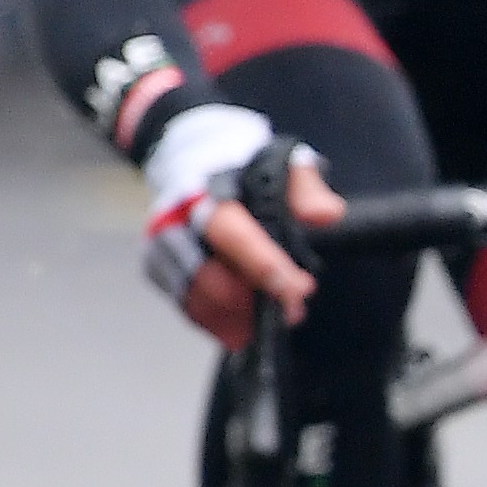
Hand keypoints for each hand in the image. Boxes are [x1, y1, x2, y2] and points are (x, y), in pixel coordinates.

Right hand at [141, 104, 340, 345]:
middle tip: (295, 311)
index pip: (233, 234)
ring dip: (238, 318)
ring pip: (195, 297)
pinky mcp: (158, 267)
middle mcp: (175, 220)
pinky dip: (217, 322)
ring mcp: (162, 246)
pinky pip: (187, 306)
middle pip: (208, 275)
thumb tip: (329, 215)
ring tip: (276, 320)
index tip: (298, 290)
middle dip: (253, 301)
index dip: (264, 265)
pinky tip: (246, 328)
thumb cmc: (245, 168)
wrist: (195, 158)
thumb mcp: (283, 165)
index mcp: (206, 192)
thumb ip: (306, 190)